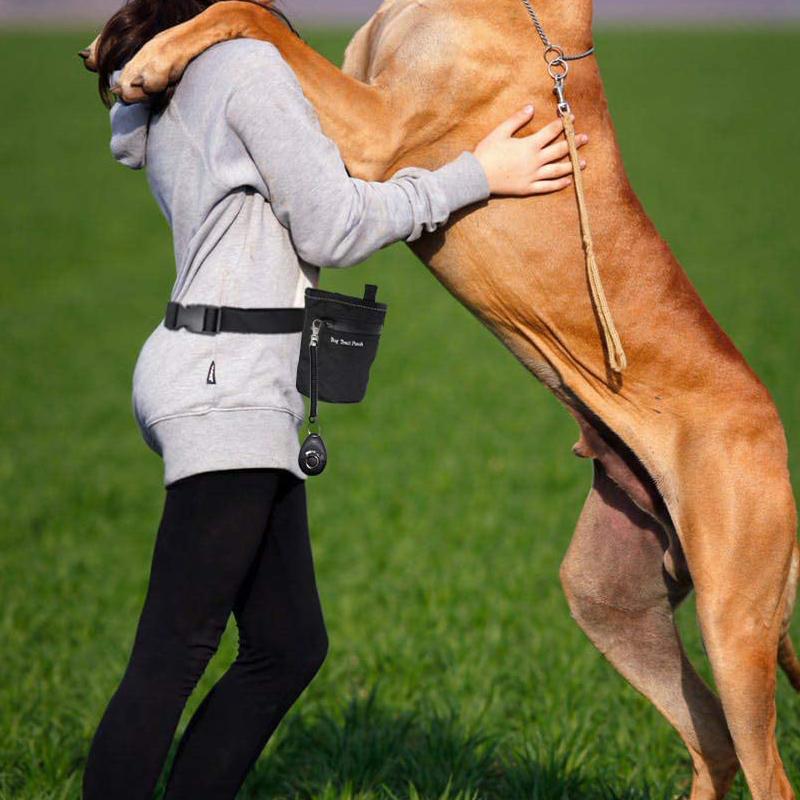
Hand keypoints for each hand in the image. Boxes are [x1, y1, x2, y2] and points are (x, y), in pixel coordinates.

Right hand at [473, 105, 587, 195]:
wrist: (477, 176)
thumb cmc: (487, 152)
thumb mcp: (500, 132)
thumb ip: (517, 119)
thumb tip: (531, 108)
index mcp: (530, 145)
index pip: (551, 132)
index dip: (563, 124)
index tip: (572, 118)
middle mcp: (535, 161)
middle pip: (560, 150)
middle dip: (574, 143)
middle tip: (584, 138)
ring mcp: (533, 176)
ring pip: (558, 170)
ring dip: (573, 165)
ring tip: (584, 161)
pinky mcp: (528, 188)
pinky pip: (547, 187)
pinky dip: (559, 184)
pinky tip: (569, 180)